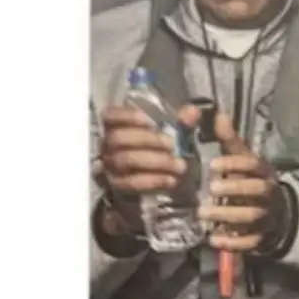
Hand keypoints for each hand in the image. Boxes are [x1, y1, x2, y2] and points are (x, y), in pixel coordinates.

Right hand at [98, 103, 200, 230]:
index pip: (110, 115)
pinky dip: (152, 180)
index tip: (150, 121)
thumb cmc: (157, 149)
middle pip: (119, 138)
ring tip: (179, 165)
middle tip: (172, 145)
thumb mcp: (170, 133)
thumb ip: (181, 122)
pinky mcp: (116, 185)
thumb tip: (192, 112)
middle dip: (148, 140)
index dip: (127, 116)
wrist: (150, 181)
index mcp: (115, 126)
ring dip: (155, 161)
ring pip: (125, 160)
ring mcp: (109, 166)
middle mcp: (106, 145)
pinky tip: (171, 180)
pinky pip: (130, 183)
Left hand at [199, 112, 287, 252]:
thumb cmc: (252, 181)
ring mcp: (266, 217)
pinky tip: (213, 239)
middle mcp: (269, 194)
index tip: (213, 164)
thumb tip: (218, 115)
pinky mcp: (261, 238)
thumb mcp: (244, 160)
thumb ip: (229, 141)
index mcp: (265, 172)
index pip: (254, 165)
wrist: (277, 214)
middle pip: (257, 190)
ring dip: (228, 215)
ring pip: (252, 217)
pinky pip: (249, 243)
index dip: (235, 164)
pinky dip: (232, 242)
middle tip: (211, 188)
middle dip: (235, 189)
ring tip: (204, 214)